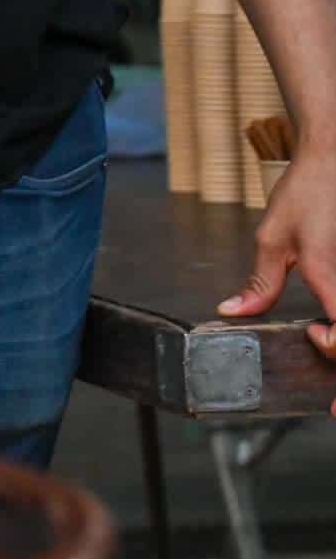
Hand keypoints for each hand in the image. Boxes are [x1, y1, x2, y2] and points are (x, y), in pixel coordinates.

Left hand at [219, 141, 335, 405]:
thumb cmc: (305, 192)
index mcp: (334, 276)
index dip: (335, 349)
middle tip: (331, 402)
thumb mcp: (273, 239)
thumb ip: (259, 283)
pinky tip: (335, 331)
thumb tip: (232, 313)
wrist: (333, 155)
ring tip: (332, 382)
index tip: (313, 335)